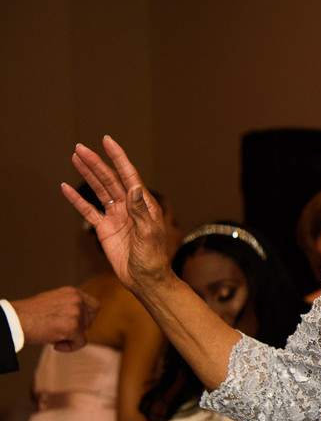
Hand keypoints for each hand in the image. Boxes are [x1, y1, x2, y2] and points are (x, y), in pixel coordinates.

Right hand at [9, 287, 98, 351]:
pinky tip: (56, 345)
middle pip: (90, 321)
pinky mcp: (73, 326)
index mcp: (72, 292)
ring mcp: (76, 312)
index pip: (94, 306)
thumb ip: (69, 307)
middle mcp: (77, 299)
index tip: (76, 324)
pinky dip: (70, 347)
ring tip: (52, 335)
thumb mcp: (54, 303)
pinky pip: (81, 342)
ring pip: (84, 333)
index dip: (88, 318)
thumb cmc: (30, 315)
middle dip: (77, 329)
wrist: (15, 320)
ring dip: (70, 338)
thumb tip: (83, 319)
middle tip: (59, 331)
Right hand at [62, 136, 173, 292]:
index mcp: (144, 203)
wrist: (145, 279)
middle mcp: (129, 206)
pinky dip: (77, 200)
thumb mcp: (149, 233)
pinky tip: (66, 188)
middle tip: (80, 148)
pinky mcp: (105, 228)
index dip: (118, 158)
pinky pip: (89, 211)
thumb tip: (132, 187)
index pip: (129, 175)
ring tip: (75, 158)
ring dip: (88, 175)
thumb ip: (140, 210)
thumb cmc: (154, 257)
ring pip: (99, 190)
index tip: (107, 141)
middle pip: (110, 180)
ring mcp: (116, 216)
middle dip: (96, 163)